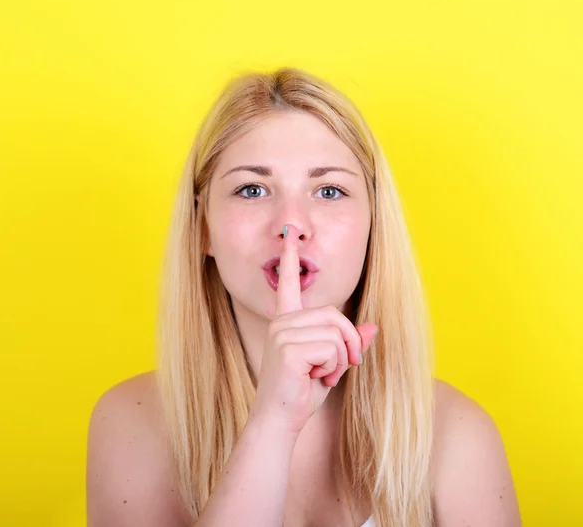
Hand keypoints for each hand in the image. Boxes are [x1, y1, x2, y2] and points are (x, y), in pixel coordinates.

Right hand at [249, 224, 377, 435]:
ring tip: (323, 375)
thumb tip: (373, 327)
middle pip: (335, 314)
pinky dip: (334, 368)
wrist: (280, 420)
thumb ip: (349, 343)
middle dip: (348, 342)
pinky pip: (331, 348)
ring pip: (335, 332)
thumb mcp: (331, 364)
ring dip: (341, 359)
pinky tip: (316, 379)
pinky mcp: (288, 347)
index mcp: (287, 320)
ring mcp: (282, 332)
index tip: (288, 234)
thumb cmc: (302, 391)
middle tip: (341, 366)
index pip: (289, 283)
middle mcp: (282, 321)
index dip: (289, 257)